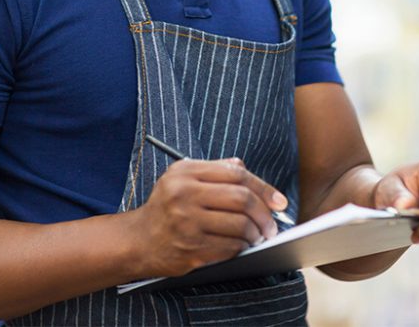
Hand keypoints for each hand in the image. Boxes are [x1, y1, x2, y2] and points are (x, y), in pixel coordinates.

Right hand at [131, 158, 286, 276]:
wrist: (138, 241)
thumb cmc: (166, 207)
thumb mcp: (182, 177)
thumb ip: (214, 169)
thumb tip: (245, 169)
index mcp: (186, 172)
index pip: (236, 174)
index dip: (263, 188)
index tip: (279, 201)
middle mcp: (184, 194)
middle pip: (241, 199)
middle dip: (264, 214)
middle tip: (272, 224)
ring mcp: (187, 223)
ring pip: (240, 226)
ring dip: (256, 233)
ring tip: (258, 235)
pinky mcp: (191, 249)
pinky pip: (231, 247)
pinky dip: (243, 247)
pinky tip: (242, 246)